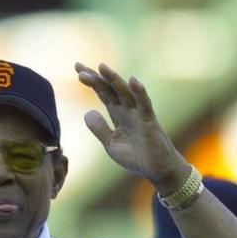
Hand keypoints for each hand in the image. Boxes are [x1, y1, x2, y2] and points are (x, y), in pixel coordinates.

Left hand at [75, 62, 191, 194]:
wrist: (158, 170)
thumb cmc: (137, 157)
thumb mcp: (111, 144)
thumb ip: (100, 129)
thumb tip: (87, 112)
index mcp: (118, 114)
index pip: (103, 93)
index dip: (92, 81)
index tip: (78, 69)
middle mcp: (128, 110)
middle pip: (110, 89)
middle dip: (96, 78)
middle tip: (79, 67)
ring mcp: (139, 114)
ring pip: (125, 93)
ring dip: (114, 80)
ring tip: (101, 67)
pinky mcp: (150, 122)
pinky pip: (145, 105)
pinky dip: (140, 92)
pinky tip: (133, 80)